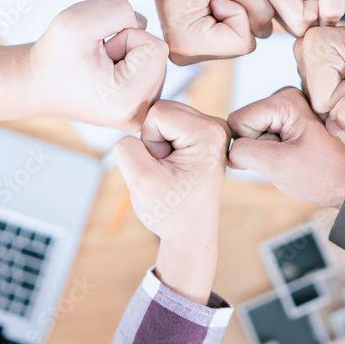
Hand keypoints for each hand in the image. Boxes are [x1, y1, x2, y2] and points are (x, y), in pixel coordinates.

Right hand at [27, 0, 166, 129]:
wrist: (36, 83)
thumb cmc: (53, 54)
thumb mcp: (77, 20)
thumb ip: (119, 10)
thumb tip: (142, 23)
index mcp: (128, 100)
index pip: (157, 47)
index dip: (126, 37)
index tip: (99, 52)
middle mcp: (140, 114)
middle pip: (158, 55)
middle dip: (128, 46)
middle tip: (95, 60)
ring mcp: (142, 114)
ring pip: (154, 60)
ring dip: (128, 53)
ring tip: (98, 67)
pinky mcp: (140, 108)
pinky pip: (150, 69)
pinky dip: (130, 62)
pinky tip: (105, 73)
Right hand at [113, 101, 230, 302]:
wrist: (189, 233)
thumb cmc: (171, 212)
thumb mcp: (140, 181)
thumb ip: (127, 147)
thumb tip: (133, 128)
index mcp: (210, 133)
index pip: (158, 113)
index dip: (150, 142)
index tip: (165, 169)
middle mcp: (217, 126)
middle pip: (162, 110)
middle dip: (154, 141)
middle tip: (168, 171)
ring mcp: (211, 130)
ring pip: (162, 117)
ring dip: (158, 144)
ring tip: (172, 170)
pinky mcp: (203, 135)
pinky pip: (167, 126)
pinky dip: (163, 145)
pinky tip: (175, 167)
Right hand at [122, 0, 273, 64]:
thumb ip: (260, 9)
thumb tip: (266, 32)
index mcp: (187, 43)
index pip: (244, 43)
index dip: (240, 12)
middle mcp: (183, 55)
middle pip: (239, 46)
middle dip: (236, 15)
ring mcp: (186, 52)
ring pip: (235, 42)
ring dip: (231, 15)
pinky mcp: (192, 45)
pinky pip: (227, 37)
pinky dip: (226, 17)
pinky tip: (207, 2)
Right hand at [228, 88, 344, 208]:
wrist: (343, 183)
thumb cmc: (318, 174)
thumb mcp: (277, 165)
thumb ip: (244, 152)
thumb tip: (228, 149)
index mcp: (285, 99)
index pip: (238, 119)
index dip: (251, 144)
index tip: (279, 153)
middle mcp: (284, 96)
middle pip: (243, 122)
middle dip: (257, 145)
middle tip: (285, 156)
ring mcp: (284, 107)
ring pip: (249, 130)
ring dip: (263, 149)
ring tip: (289, 155)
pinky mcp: (284, 118)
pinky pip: (258, 134)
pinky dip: (268, 149)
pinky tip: (288, 153)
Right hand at [256, 0, 344, 35]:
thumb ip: (333, 6)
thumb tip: (324, 31)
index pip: (300, 25)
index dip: (320, 8)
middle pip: (297, 28)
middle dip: (316, 9)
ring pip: (299, 25)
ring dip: (314, 7)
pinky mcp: (274, 0)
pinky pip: (298, 18)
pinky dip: (311, 5)